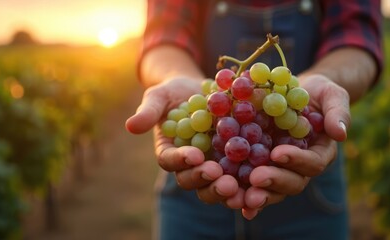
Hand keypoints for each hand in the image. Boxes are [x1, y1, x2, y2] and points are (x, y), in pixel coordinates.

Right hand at [125, 77, 240, 205]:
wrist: (201, 91)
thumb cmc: (175, 93)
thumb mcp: (160, 96)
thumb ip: (149, 111)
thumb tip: (131, 126)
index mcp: (170, 151)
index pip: (170, 161)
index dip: (181, 160)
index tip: (195, 155)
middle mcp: (189, 164)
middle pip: (193, 180)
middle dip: (206, 181)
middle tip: (221, 178)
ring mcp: (212, 165)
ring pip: (215, 184)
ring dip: (226, 190)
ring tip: (239, 188)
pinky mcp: (233, 162)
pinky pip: (238, 177)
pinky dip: (246, 185)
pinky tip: (258, 186)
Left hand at [241, 74, 349, 218]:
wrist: (290, 93)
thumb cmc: (315, 93)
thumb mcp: (330, 94)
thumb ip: (337, 111)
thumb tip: (340, 133)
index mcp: (319, 153)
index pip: (313, 163)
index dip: (297, 160)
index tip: (277, 153)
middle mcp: (299, 167)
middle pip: (291, 182)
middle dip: (274, 181)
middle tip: (256, 178)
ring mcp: (278, 169)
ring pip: (271, 189)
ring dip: (256, 194)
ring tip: (239, 196)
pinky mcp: (258, 166)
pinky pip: (251, 184)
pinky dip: (242, 193)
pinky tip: (230, 199)